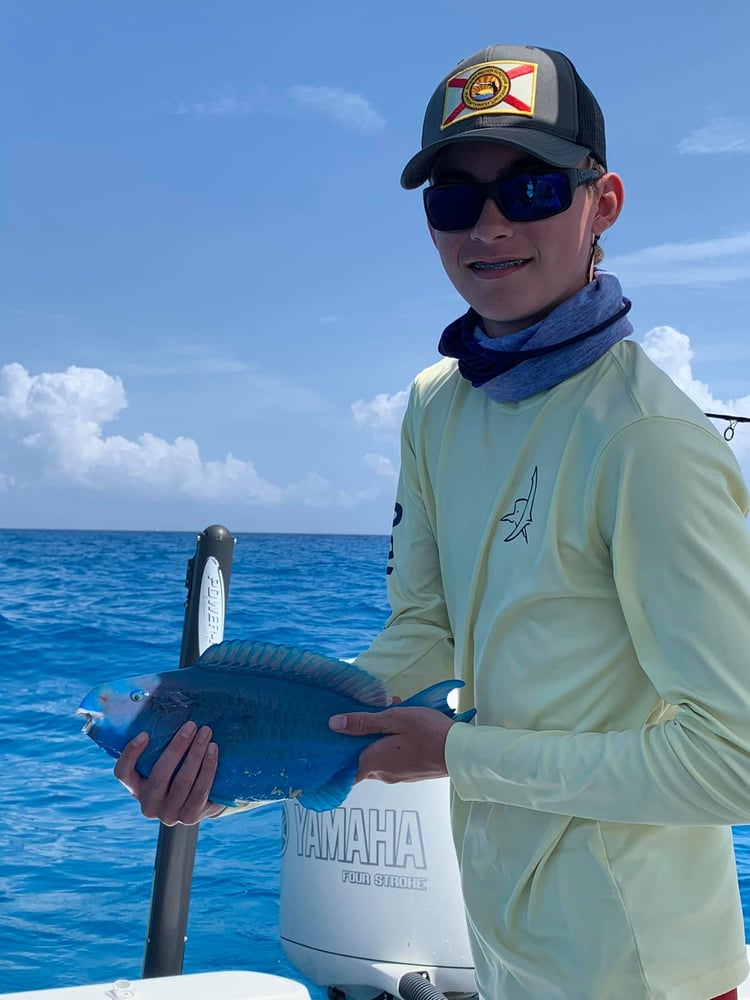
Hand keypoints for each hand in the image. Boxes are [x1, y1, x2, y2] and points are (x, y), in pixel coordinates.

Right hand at [113, 721, 224, 825]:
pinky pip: (200, 790)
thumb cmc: (178, 772)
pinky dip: (208, 768)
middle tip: (191, 725)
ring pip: (182, 782)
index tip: (145, 734)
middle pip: (159, 775)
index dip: (131, 754)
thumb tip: (172, 711)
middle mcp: (148, 805)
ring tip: (206, 733)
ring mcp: (169, 814)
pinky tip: (213, 750)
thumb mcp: (165, 762)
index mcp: (136, 788)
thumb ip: (161, 746)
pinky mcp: (190, 817)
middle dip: (177, 747)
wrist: (200, 801)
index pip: (123, 773)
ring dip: (196, 754)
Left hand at [329, 706, 452, 782]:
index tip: (330, 743)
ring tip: (390, 711)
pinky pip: (393, 757)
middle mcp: (383, 774)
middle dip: (360, 738)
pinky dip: (391, 742)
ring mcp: (398, 775)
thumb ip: (364, 722)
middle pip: (361, 759)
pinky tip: (403, 723)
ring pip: (378, 756)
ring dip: (379, 736)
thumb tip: (334, 724)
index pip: (344, 771)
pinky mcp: (410, 772)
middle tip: (364, 715)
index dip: (335, 759)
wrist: (461, 752)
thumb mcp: (395, 718)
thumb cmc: (427, 733)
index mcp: (374, 762)